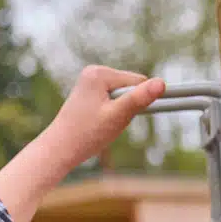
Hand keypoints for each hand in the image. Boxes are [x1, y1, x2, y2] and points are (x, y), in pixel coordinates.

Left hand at [42, 66, 166, 170]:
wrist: (59, 149)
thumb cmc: (86, 135)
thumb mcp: (117, 117)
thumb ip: (138, 99)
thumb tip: (161, 83)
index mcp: (99, 73)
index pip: (138, 81)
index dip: (137, 102)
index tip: (120, 118)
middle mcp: (94, 72)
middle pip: (130, 87)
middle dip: (126, 107)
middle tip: (108, 123)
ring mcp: (90, 81)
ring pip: (122, 95)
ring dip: (119, 112)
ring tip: (101, 125)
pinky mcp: (89, 92)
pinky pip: (113, 100)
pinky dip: (111, 113)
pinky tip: (97, 123)